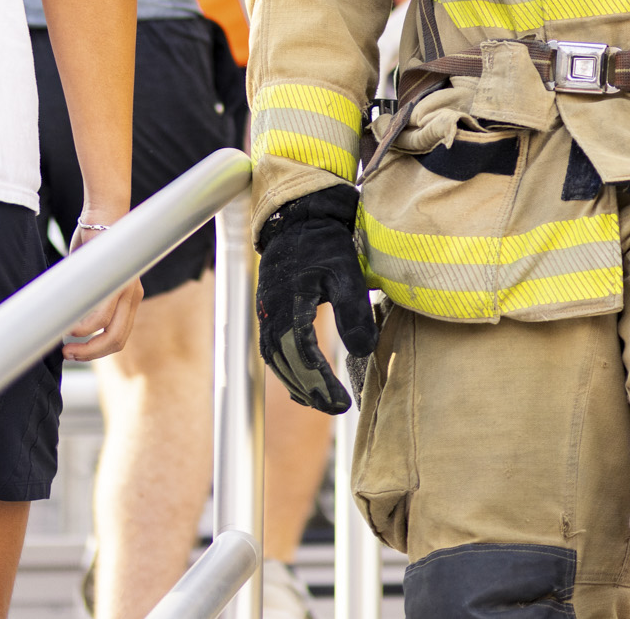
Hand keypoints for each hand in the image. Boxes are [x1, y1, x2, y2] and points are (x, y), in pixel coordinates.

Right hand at [63, 220, 144, 361]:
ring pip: (110, 331)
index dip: (98, 351)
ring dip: (86, 346)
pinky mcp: (117, 280)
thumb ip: (88, 298)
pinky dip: (83, 328)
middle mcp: (133, 294)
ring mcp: (128, 288)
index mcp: (130, 296)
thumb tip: (65, 319)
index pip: (120, 335)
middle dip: (91, 354)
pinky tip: (68, 328)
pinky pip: (101, 315)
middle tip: (68, 355)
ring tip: (66, 344)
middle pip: (118, 340)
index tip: (76, 353)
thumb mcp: (93, 277)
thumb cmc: (93, 245)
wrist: (102, 215)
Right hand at [255, 186, 378, 414]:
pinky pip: (274, 352)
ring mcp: (267, 315)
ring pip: (277, 362)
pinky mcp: (270, 314)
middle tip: (336, 408)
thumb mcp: (345, 271)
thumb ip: (353, 310)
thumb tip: (363, 351)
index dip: (320, 381)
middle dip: (311, 390)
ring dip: (298, 385)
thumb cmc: (324, 245)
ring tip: (323, 403)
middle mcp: (271, 313)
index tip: (341, 402)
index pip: (302, 354)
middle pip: (286, 364)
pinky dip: (288, 373)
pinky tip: (304, 387)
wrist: (297, 221)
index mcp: (289, 303)